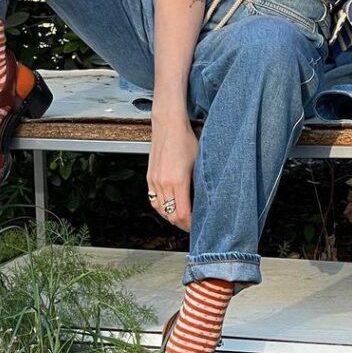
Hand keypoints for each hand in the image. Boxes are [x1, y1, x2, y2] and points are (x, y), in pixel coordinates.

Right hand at [147, 118, 197, 232]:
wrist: (168, 126)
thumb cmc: (185, 141)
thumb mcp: (198, 164)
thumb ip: (197, 185)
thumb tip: (202, 202)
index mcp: (177, 181)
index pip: (182, 214)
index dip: (190, 224)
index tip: (197, 226)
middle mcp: (163, 183)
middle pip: (170, 215)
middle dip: (181, 224)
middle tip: (192, 225)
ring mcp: (154, 180)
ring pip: (160, 210)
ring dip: (170, 217)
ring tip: (181, 218)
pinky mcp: (149, 177)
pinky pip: (153, 199)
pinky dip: (161, 207)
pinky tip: (169, 206)